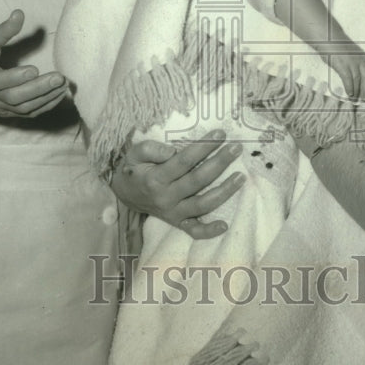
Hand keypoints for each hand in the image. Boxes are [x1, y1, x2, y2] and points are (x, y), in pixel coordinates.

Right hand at [0, 10, 67, 120]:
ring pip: (24, 108)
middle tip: (59, 78)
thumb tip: (20, 13)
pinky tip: (60, 95)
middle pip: (14, 97)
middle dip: (39, 88)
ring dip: (46, 97)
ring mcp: (0, 107)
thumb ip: (3, 31)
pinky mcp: (9, 113)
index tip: (34, 69)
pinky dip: (46, 106)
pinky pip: (28, 113)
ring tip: (64, 84)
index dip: (14, 78)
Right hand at [110, 130, 244, 239]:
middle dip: (219, 163)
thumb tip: (174, 151)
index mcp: (155, 178)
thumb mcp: (135, 152)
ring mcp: (173, 213)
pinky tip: (225, 224)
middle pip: (198, 181)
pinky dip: (209, 231)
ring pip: (202, 205)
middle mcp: (166, 198)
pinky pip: (194, 231)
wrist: (124, 193)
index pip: (184, 161)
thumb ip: (152, 149)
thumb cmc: (133, 168)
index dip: (203, 148)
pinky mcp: (177, 222)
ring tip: (241, 177)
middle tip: (236, 148)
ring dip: (224, 192)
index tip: (220, 134)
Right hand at [321, 45, 364, 102]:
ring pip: (357, 81)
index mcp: (364, 57)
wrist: (329, 37)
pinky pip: (348, 79)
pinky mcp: (343, 65)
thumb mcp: (352, 53)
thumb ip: (356, 63)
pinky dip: (349, 88)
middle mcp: (360, 60)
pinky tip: (349, 94)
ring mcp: (352, 63)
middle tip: (364, 100)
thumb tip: (355, 76)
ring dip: (356, 92)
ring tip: (354, 100)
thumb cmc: (338, 45)